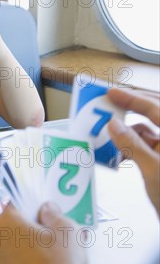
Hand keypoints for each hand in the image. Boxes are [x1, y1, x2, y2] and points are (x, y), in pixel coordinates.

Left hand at [0, 203, 87, 263]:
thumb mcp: (67, 230)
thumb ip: (56, 214)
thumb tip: (48, 210)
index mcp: (5, 222)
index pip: (13, 200)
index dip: (31, 200)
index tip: (44, 203)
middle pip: (16, 223)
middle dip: (35, 223)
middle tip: (56, 225)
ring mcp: (1, 262)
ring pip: (20, 242)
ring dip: (36, 241)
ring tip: (61, 245)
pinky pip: (22, 260)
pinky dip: (35, 258)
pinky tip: (54, 262)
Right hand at [107, 88, 159, 214]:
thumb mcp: (153, 170)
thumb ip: (132, 145)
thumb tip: (114, 125)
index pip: (155, 107)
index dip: (132, 98)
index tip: (111, 93)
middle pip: (152, 114)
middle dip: (129, 109)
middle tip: (108, 103)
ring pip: (146, 132)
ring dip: (126, 132)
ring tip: (107, 133)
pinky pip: (144, 148)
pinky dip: (129, 148)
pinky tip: (116, 153)